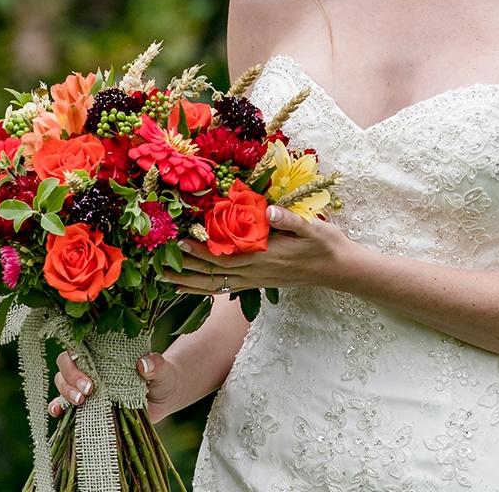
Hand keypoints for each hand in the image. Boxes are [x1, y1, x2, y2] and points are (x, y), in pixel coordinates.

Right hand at [50, 349, 176, 421]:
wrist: (164, 396)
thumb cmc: (161, 377)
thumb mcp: (162, 370)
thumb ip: (156, 365)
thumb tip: (144, 363)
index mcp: (104, 353)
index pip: (78, 348)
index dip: (76, 361)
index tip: (90, 379)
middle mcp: (91, 367)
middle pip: (65, 366)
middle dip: (70, 378)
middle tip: (88, 391)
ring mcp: (86, 387)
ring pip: (62, 383)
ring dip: (65, 393)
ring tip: (80, 402)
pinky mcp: (87, 405)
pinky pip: (64, 405)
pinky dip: (57, 407)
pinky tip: (57, 413)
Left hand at [159, 206, 352, 293]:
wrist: (339, 269)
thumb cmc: (326, 244)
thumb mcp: (313, 228)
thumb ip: (290, 220)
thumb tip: (270, 210)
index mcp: (266, 255)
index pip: (227, 253)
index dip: (202, 248)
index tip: (180, 240)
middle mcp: (256, 271)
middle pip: (214, 271)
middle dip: (186, 267)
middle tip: (158, 262)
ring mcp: (256, 280)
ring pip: (216, 284)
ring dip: (190, 282)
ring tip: (165, 279)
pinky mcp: (258, 283)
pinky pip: (226, 289)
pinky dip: (205, 289)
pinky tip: (190, 288)